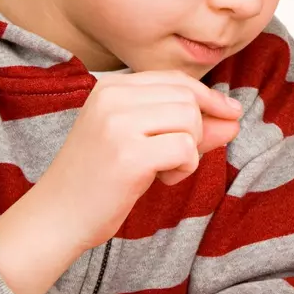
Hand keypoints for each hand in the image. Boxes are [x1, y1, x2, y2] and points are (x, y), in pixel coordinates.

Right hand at [37, 70, 241, 249]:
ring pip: (191, 120)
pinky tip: (161, 179)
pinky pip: (187, 149)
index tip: (230, 113)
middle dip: (197, 130)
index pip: (176, 80)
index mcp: (111, 87)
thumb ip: (188, 127)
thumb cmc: (104, 179)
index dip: (209, 97)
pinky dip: (185, 168)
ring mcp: (119, 124)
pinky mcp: (130, 154)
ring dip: (190, 151)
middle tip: (173, 158)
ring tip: (162, 169)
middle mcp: (112, 97)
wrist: (59, 214)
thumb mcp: (145, 142)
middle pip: (188, 98)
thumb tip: (235, 118)